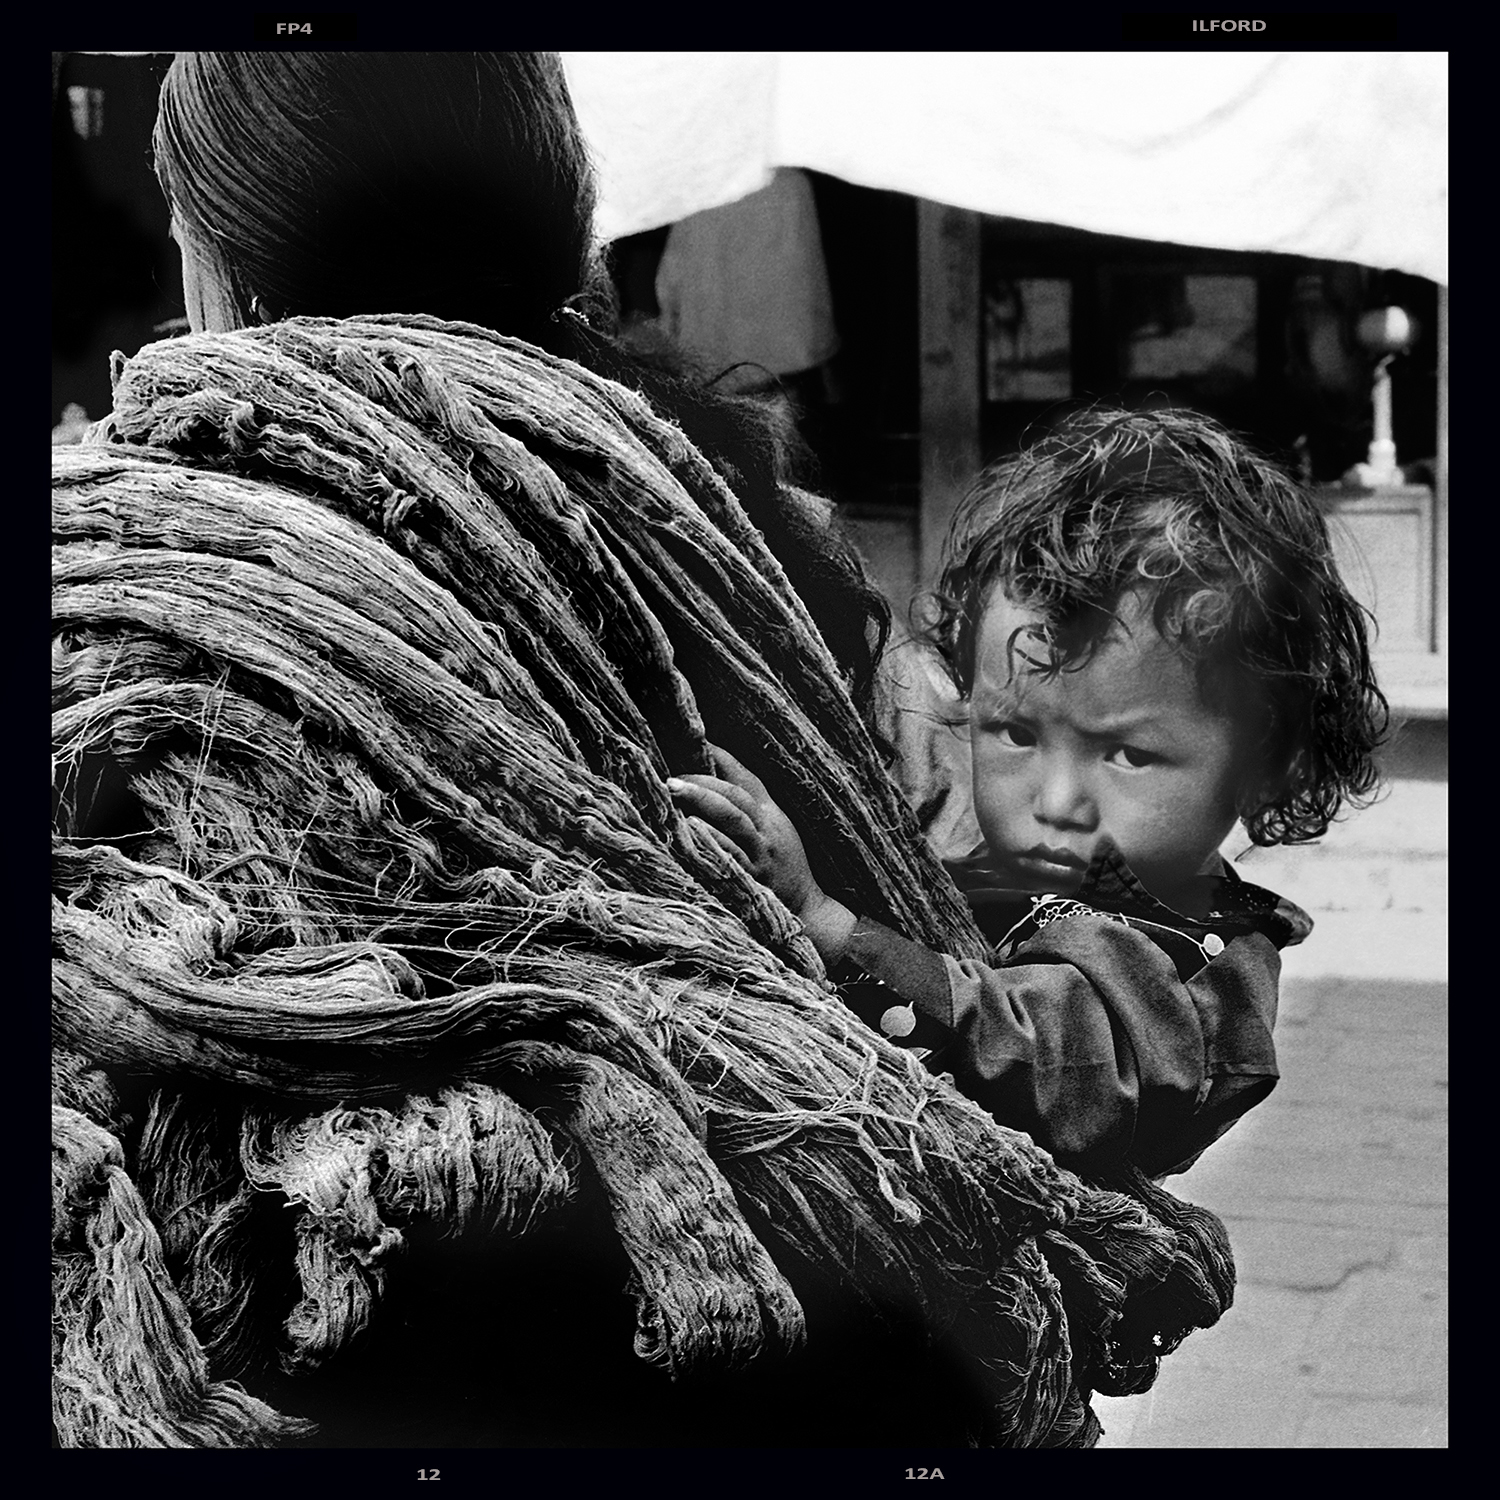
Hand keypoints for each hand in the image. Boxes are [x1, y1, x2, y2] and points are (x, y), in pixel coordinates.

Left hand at [668, 744, 822, 920]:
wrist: (809, 909)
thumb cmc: (785, 867)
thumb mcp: (776, 831)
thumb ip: (751, 807)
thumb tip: (717, 780)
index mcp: (770, 815)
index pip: (747, 778)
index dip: (722, 758)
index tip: (697, 744)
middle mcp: (766, 831)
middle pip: (735, 796)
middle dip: (703, 781)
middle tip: (671, 776)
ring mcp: (760, 854)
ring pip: (733, 820)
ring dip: (702, 802)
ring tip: (674, 791)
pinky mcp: (753, 879)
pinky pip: (730, 855)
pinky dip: (711, 840)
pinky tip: (690, 830)